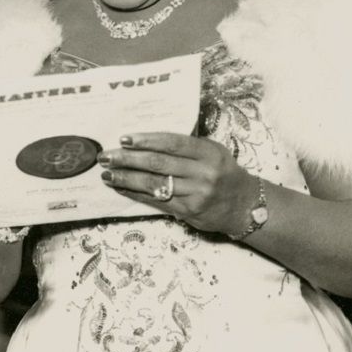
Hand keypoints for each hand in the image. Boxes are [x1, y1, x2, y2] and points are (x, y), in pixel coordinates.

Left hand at [99, 132, 258, 234]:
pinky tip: (121, 188)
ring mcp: (196, 194)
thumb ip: (186, 146)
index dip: (146, 140)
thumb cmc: (223, 172)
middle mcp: (203, 173)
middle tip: (106, 156)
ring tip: (107, 174)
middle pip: (158, 164)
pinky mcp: (189, 212)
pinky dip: (135, 194)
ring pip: (154, 184)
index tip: (124, 139)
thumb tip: (146, 140)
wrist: (244, 205)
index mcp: (208, 152)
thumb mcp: (212, 152)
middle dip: (128, 160)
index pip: (172, 143)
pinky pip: (156, 201)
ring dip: (126, 179)